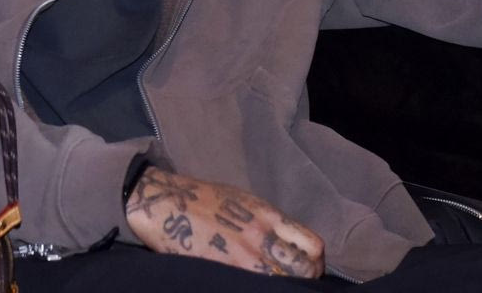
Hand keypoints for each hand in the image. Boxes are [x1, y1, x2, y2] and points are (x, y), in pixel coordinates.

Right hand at [124, 166, 323, 278]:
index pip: (312, 244)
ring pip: (282, 282)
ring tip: (275, 285)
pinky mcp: (224, 269)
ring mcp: (242, 255)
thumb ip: (267, 221)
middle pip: (304, 269)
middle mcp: (260, 235)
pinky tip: (253, 286)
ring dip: (282, 285)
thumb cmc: (202, 198)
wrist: (165, 202)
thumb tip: (285, 242)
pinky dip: (258, 287)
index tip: (309, 267)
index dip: (316, 261)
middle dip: (305, 278)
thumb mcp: (242, 199)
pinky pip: (253, 285)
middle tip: (296, 282)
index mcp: (267, 214)